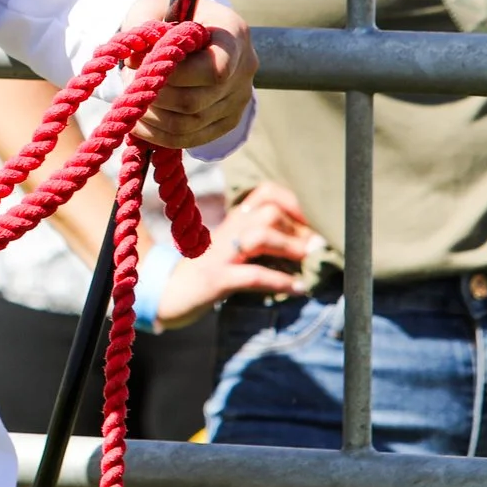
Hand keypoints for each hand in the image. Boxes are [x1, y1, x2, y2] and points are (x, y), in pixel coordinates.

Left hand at [123, 0, 255, 150]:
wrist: (196, 32)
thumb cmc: (172, 16)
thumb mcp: (154, 6)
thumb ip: (142, 22)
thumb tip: (135, 59)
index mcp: (232, 32)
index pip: (215, 68)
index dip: (177, 75)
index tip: (145, 64)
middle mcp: (244, 68)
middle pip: (196, 100)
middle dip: (154, 95)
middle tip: (129, 82)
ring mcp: (239, 98)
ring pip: (190, 124)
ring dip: (151, 116)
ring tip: (132, 99)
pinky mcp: (227, 121)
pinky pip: (191, 138)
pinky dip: (159, 135)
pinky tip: (138, 122)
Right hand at [156, 182, 313, 330]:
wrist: (167, 293)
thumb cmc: (210, 271)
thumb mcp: (236, 249)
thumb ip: (266, 241)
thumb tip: (311, 243)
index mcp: (234, 220)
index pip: (267, 193)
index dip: (297, 203)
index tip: (320, 222)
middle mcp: (227, 230)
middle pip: (269, 212)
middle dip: (299, 228)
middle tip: (318, 247)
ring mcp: (219, 254)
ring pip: (260, 237)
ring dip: (291, 248)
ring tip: (311, 262)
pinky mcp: (216, 279)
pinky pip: (252, 275)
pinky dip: (280, 281)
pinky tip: (299, 288)